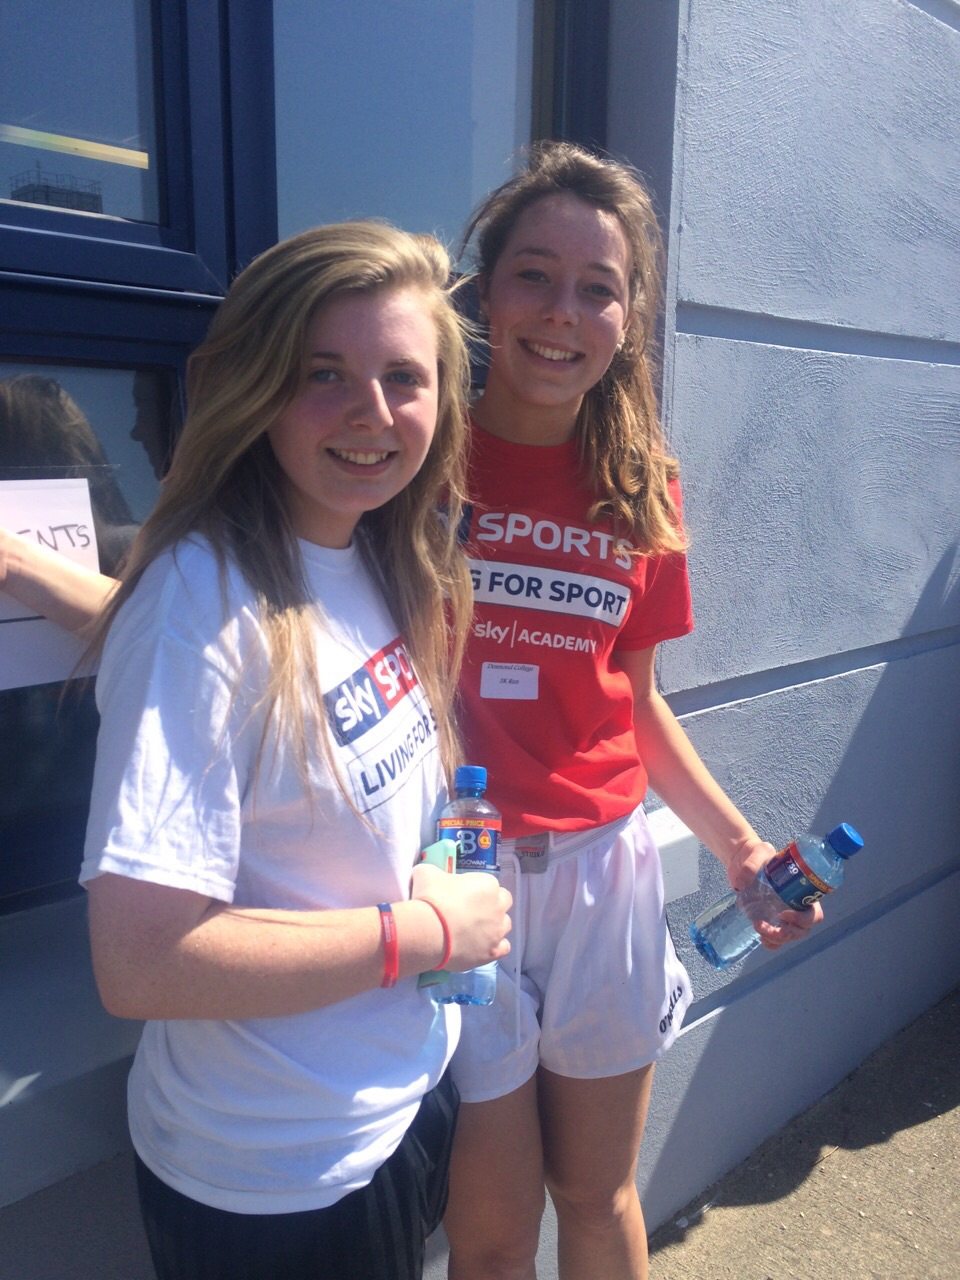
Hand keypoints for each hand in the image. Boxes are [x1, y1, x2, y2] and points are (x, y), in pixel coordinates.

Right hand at [410, 862, 511, 971]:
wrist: (427, 931)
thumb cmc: (430, 899)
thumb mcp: (426, 874)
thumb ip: (434, 873)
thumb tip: (429, 876)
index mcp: (487, 884)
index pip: (489, 884)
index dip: (477, 889)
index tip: (462, 895)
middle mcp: (498, 907)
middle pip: (503, 903)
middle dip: (491, 906)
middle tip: (470, 911)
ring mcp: (497, 931)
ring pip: (504, 926)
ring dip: (493, 926)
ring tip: (473, 930)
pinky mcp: (491, 952)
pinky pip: (503, 948)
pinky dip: (494, 947)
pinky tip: (480, 946)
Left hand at [724, 834, 823, 950]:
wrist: (742, 861)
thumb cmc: (757, 854)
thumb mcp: (757, 852)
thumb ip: (751, 864)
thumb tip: (741, 884)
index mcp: (802, 892)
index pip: (814, 914)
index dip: (803, 919)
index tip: (783, 913)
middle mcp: (797, 907)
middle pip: (803, 930)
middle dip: (787, 933)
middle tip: (764, 925)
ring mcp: (784, 916)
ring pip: (790, 937)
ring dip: (776, 938)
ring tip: (758, 927)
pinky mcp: (771, 921)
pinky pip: (777, 940)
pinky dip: (772, 943)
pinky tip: (761, 938)